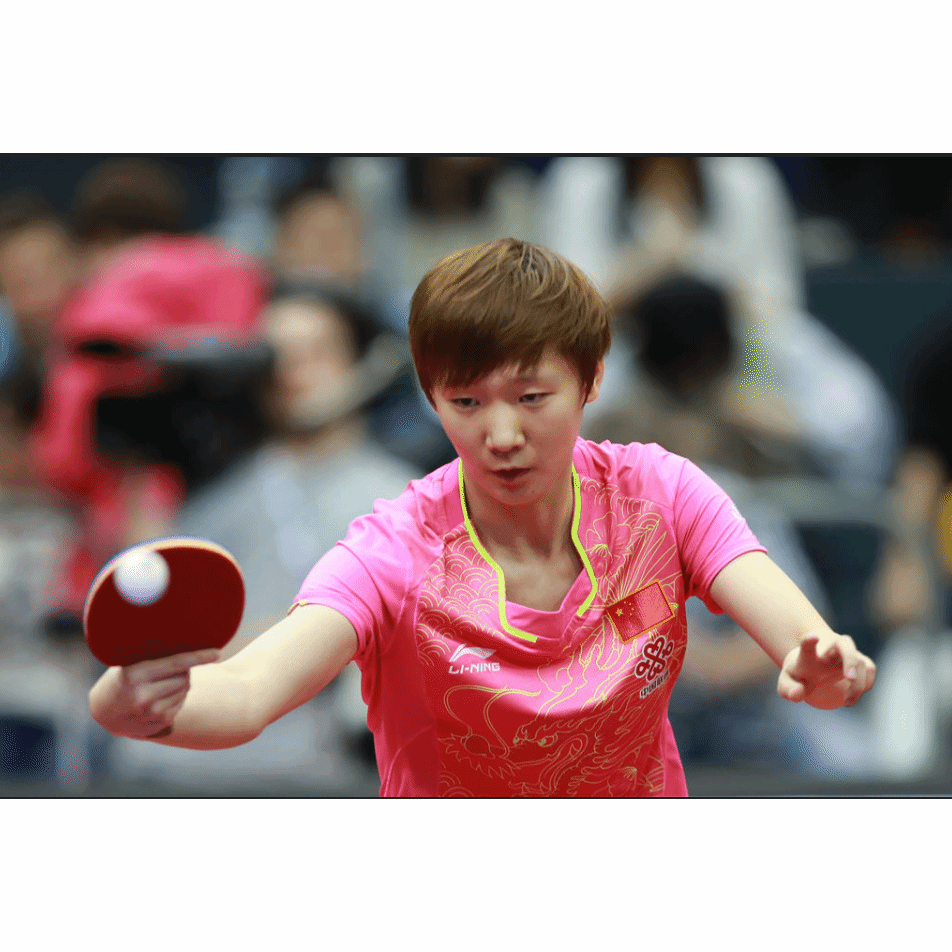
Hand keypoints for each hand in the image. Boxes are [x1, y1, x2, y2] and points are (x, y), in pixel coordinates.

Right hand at [90, 648, 220, 738]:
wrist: (102, 711)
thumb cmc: (120, 677)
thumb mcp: (128, 662)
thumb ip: (152, 654)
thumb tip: (186, 637)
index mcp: (134, 675)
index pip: (176, 663)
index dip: (199, 657)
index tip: (217, 653)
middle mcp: (142, 696)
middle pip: (184, 677)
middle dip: (183, 670)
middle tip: (168, 668)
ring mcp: (150, 714)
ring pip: (185, 690)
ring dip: (180, 683)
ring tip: (160, 683)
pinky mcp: (159, 724)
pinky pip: (181, 704)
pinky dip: (177, 697)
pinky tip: (160, 696)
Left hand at [777, 631, 875, 709]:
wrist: (814, 662)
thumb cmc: (800, 672)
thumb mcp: (787, 682)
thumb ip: (788, 689)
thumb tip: (797, 694)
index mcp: (808, 651)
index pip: (807, 643)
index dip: (809, 640)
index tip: (812, 638)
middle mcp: (830, 646)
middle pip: (844, 643)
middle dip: (850, 658)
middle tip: (850, 678)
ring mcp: (846, 652)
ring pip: (860, 661)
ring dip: (857, 683)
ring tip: (846, 701)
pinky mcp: (858, 660)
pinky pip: (869, 668)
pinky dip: (866, 684)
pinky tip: (852, 697)